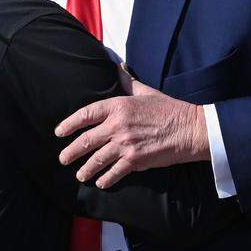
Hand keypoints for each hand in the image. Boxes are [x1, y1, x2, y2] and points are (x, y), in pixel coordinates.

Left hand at [54, 76, 208, 188]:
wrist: (190, 129)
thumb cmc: (169, 109)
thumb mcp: (146, 92)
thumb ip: (128, 82)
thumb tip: (118, 67)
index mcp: (118, 105)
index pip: (86, 114)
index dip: (69, 124)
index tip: (59, 132)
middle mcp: (118, 125)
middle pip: (86, 140)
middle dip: (71, 152)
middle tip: (63, 158)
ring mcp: (125, 144)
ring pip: (97, 159)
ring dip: (85, 169)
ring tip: (79, 175)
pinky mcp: (135, 160)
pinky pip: (114, 172)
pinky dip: (105, 179)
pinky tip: (100, 182)